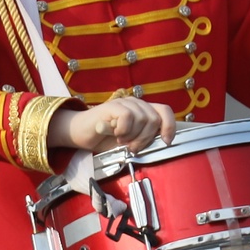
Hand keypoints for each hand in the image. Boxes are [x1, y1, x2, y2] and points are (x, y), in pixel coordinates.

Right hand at [48, 95, 176, 156]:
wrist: (80, 134)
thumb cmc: (105, 139)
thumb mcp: (130, 140)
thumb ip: (145, 137)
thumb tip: (162, 142)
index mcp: (142, 110)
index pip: (164, 111)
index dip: (169, 126)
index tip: (166, 141)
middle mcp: (135, 103)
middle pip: (154, 119)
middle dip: (145, 138)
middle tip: (131, 147)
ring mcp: (123, 103)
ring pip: (142, 119)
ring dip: (133, 136)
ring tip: (121, 141)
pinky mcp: (112, 106)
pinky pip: (127, 117)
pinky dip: (123, 130)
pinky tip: (115, 134)